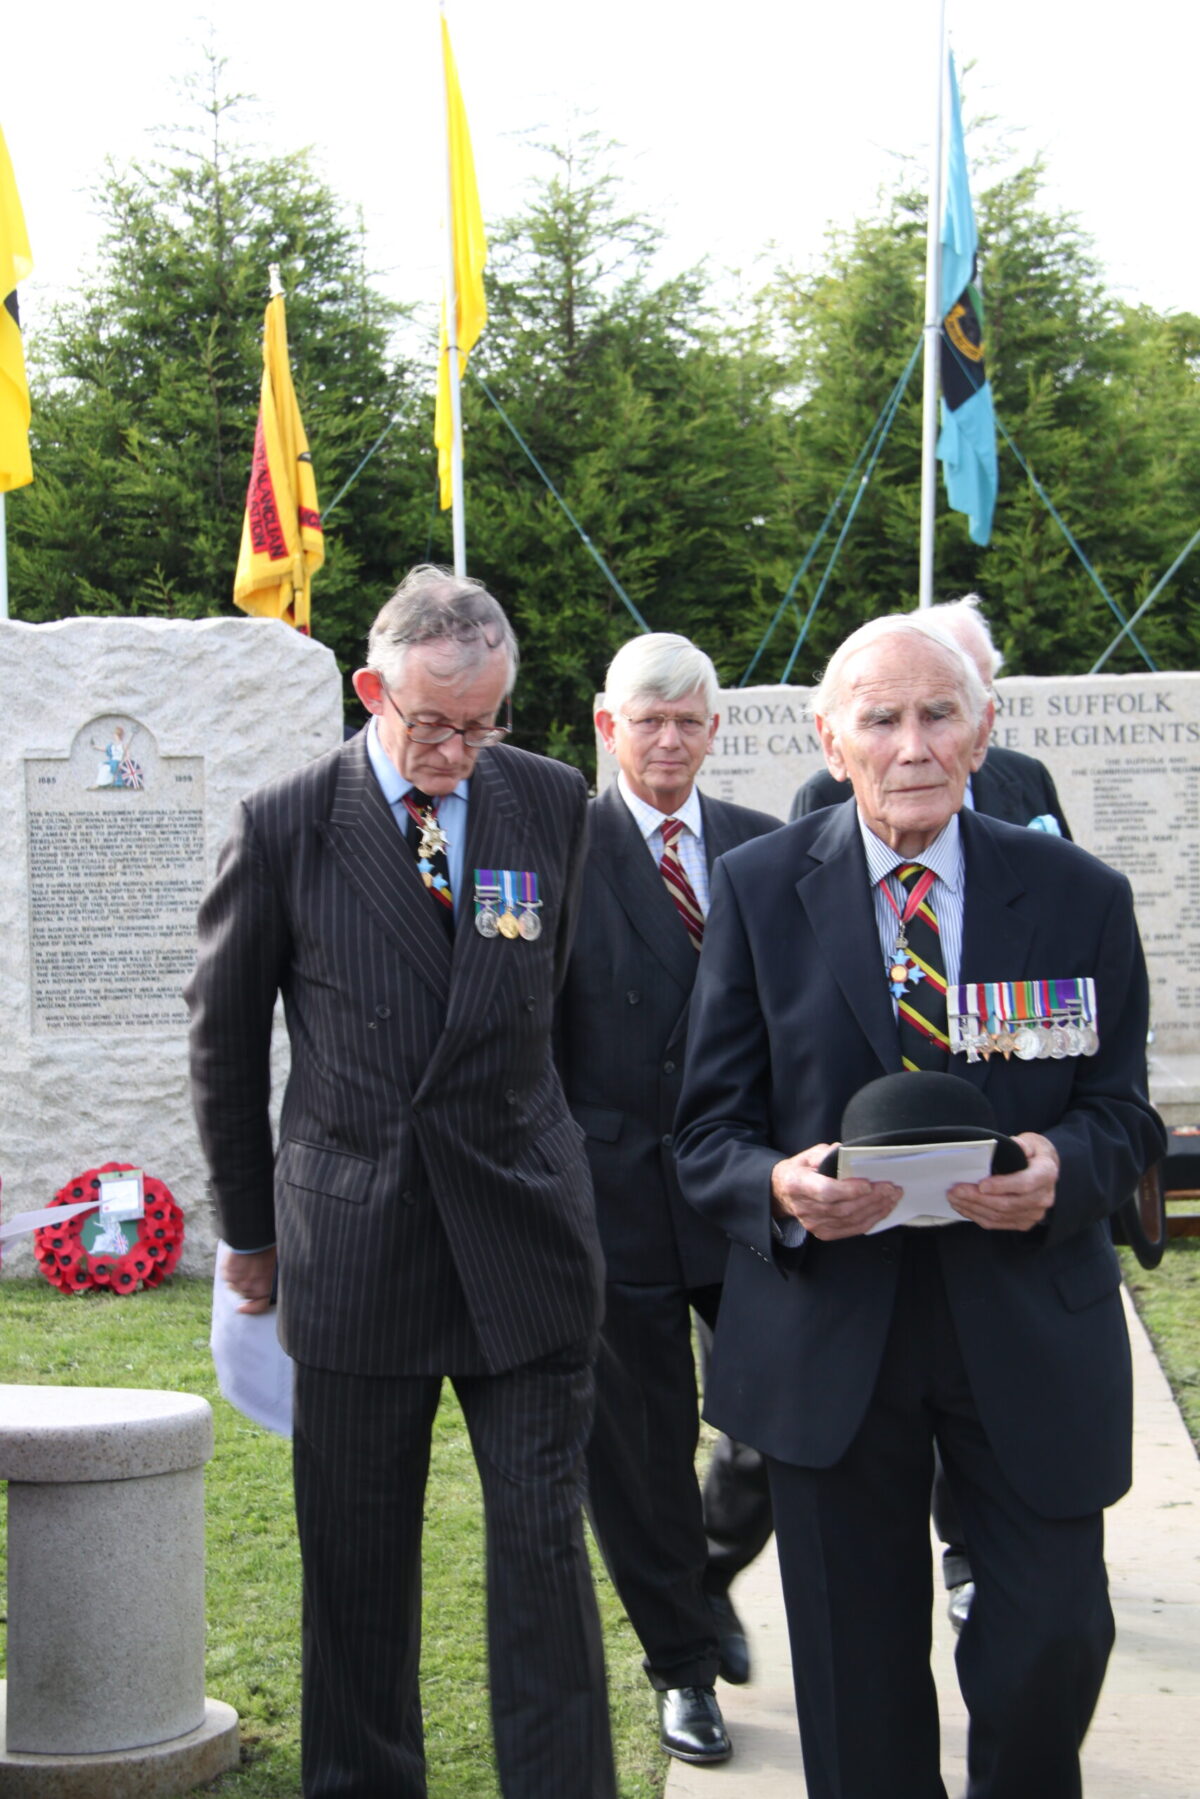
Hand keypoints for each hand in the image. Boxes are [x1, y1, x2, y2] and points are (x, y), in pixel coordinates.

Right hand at [221, 1245, 276, 1314]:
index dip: (251, 1309)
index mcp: (265, 1286)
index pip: (260, 1305)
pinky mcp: (227, 1274)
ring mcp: (237, 1282)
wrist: (252, 1236)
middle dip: (245, 1285)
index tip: (241, 1308)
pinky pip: (226, 1276)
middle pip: (245, 1293)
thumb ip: (267, 1278)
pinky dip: (229, 1269)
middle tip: (249, 1270)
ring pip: (233, 1285)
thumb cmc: (266, 1248)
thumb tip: (265, 1282)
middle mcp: (250, 1288)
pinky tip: (235, 1258)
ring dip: (236, 1277)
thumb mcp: (272, 1264)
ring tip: (243, 1262)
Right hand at [771, 1144, 900, 1241]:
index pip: (826, 1192)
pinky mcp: (824, 1232)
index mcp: (798, 1184)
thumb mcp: (808, 1155)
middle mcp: (804, 1208)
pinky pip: (851, 1229)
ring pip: (850, 1220)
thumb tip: (846, 1153)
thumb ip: (827, 1154)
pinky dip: (871, 1220)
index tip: (868, 1184)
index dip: (849, 1190)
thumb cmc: (799, 1171)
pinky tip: (882, 1209)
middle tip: (891, 1188)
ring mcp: (814, 1223)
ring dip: (875, 1209)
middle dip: (871, 1198)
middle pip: (843, 1208)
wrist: (783, 1192)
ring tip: (892, 1197)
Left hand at [949, 1132, 1058, 1231]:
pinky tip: (963, 1207)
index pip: (1025, 1183)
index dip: (1002, 1186)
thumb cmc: (1034, 1154)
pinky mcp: (1024, 1222)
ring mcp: (1034, 1213)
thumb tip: (1015, 1144)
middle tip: (956, 1191)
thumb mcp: (1032, 1142)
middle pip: (1008, 1203)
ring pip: (1000, 1215)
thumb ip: (1023, 1144)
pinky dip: (977, 1216)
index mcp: (1046, 1174)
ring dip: (973, 1208)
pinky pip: (998, 1223)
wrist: (1045, 1170)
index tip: (981, 1185)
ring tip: (954, 1198)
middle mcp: (1044, 1197)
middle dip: (978, 1198)